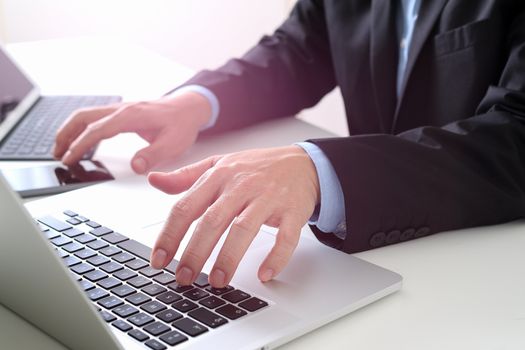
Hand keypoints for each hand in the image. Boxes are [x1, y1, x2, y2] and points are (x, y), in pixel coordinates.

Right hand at [53, 91, 211, 172]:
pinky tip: (81, 141)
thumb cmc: (182, 124)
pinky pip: (96, 117)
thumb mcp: (173, 143)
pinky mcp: (123, 112)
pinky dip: (82, 128)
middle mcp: (122, 109)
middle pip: (83, 117)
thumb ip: (153, 155)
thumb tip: (135, 167)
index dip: (80, 145)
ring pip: (86, 114)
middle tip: (56, 154)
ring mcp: (121, 108)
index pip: (97, 130)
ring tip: (61, 148)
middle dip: (66, 135)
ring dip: (70, 130)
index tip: (69, 159)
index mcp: (131, 116)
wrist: (190, 107)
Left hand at [148, 145, 319, 287]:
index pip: (186, 207)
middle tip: (184, 277)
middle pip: (212, 221)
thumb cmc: (256, 167)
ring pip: (244, 229)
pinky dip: (275, 257)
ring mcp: (267, 198)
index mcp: (218, 176)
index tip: (159, 260)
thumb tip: (154, 180)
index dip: (169, 236)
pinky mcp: (292, 211)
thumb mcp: (219, 165)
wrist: (301, 162)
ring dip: (228, 258)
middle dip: (195, 252)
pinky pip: (285, 237)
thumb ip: (186, 176)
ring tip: (217, 281)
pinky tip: (265, 274)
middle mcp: (241, 186)